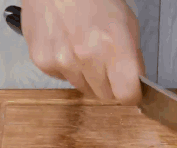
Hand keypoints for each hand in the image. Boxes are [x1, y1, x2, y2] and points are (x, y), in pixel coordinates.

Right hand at [22, 0, 144, 104]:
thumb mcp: (126, 22)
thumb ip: (132, 56)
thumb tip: (134, 81)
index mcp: (113, 47)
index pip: (126, 94)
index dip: (131, 94)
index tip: (130, 90)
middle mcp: (87, 58)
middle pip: (104, 96)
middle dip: (109, 84)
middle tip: (105, 63)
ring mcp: (62, 61)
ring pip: (83, 88)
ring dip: (86, 76)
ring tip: (82, 48)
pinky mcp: (42, 61)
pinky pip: (61, 77)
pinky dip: (65, 67)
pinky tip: (65, 44)